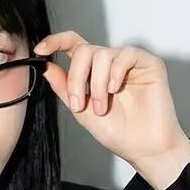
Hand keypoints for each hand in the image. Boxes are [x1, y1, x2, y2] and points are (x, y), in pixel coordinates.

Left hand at [33, 33, 189, 186]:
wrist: (142, 148)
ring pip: (102, 54)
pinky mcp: (148, 63)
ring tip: (102, 108)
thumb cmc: (118, 132)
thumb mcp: (80, 111)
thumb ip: (64, 87)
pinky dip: (115, 74)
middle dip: (77, 78)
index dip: (56, 41)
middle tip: (79, 104)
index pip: (73, 45)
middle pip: (84, 50)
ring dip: (97, 85)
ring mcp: (128, 62)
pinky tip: (116, 90)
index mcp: (93, 72)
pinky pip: (126, 55)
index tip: (41, 50)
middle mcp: (110, 63)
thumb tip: (46, 67)